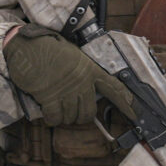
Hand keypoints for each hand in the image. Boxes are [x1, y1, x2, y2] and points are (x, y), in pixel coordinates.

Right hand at [1, 29, 138, 126]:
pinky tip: (47, 107)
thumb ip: (83, 73)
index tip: (136, 114)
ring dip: (63, 115)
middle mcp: (82, 82)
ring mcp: (67, 91)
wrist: (29, 47)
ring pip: (71, 118)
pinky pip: (55, 118)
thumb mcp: (74, 56)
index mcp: (90, 69)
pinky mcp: (50, 98)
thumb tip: (88, 90)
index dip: (126, 103)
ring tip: (55, 102)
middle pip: (89, 112)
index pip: (114, 88)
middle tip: (69, 107)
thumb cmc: (49, 49)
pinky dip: (50, 117)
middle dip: (80, 115)